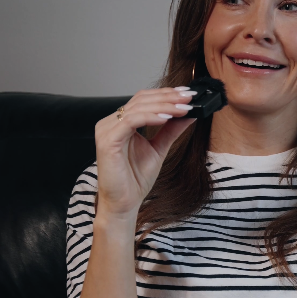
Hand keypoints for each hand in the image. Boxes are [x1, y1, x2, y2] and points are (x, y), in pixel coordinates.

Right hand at [94, 87, 195, 220]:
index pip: (143, 99)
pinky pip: (131, 121)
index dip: (166, 94)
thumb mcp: (159, 149)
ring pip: (137, 108)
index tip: (188, 94)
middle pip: (141, 100)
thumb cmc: (135, 179)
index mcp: (121, 123)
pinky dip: (151, 117)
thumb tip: (188, 114)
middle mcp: (111, 123)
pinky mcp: (107, 140)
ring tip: (183, 108)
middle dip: (168, 97)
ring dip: (164, 106)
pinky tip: (167, 118)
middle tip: (189, 97)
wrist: (124, 203)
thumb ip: (171, 130)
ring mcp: (107, 130)